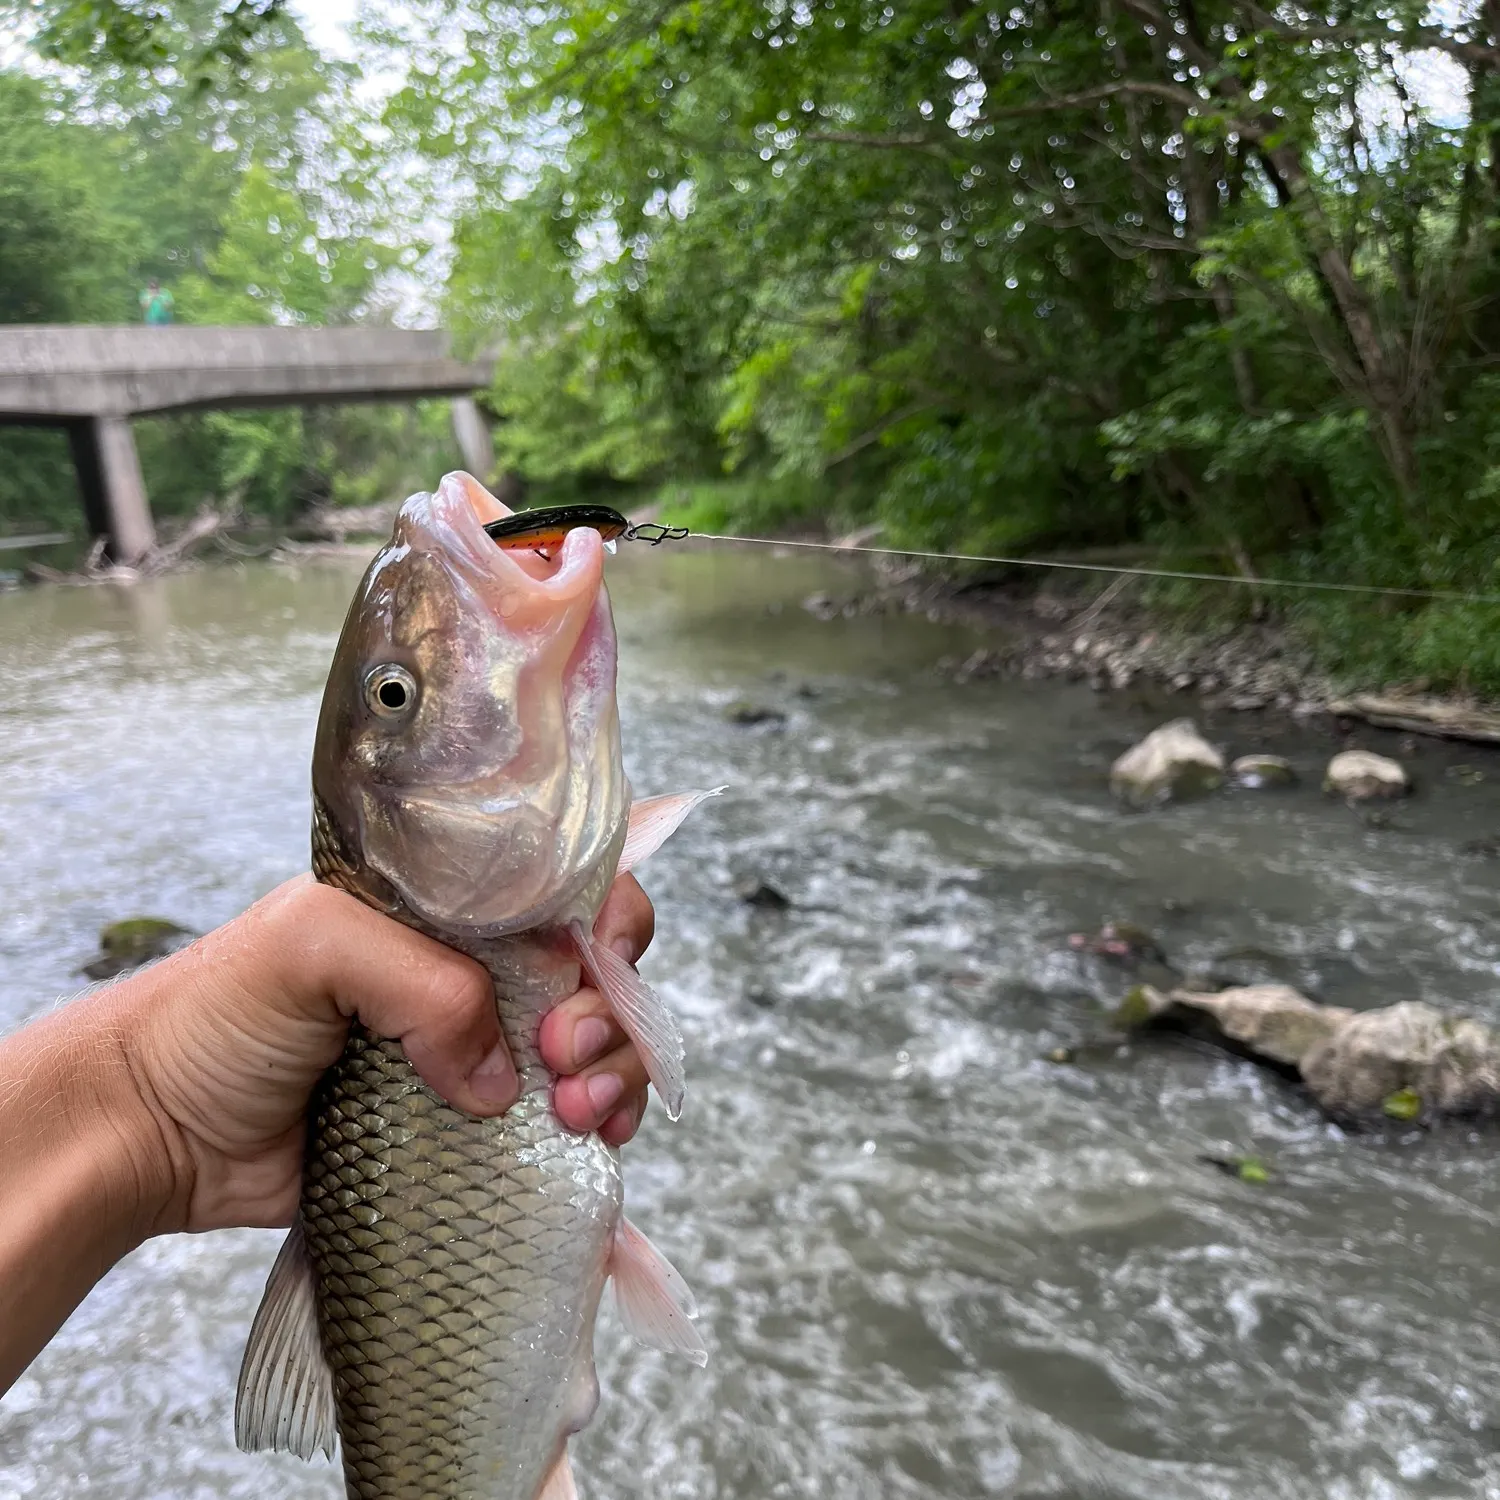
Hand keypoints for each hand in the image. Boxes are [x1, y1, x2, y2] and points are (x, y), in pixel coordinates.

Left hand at [114, 873, 656, 1234]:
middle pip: (598, 973)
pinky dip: (595, 1129)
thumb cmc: (216, 1014)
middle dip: (609, 1014)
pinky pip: (558, 1124)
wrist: (151, 1131)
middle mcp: (475, 971)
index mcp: (448, 907)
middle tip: (560, 1057)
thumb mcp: (315, 943)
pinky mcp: (467, 1131)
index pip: (565, 889)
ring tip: (576, 1115)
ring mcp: (477, 1051)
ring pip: (595, 1049)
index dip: (602, 924)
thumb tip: (501, 1080)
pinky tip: (590, 1141)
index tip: (589, 971)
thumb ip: (426, 983)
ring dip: (614, 1075)